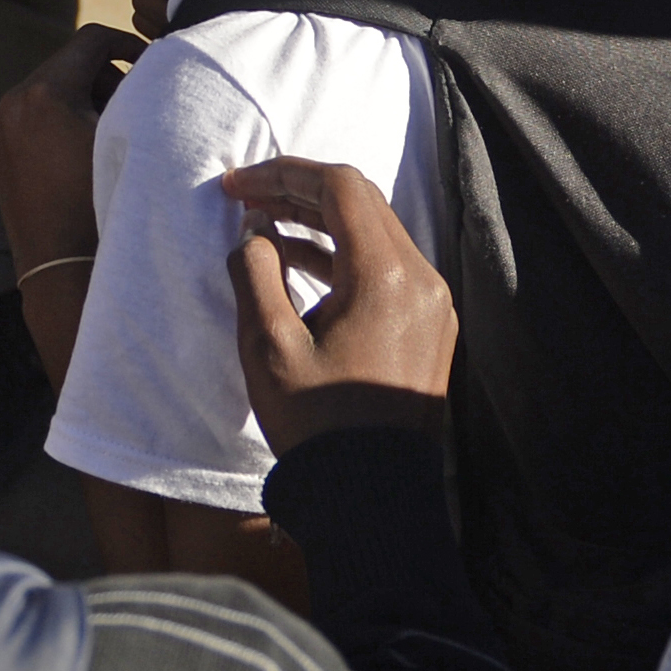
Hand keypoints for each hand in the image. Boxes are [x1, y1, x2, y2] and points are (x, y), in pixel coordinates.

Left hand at [0, 23, 143, 279]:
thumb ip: (133, 96)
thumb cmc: (102, 202)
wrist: (63, 268)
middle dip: (106, 76)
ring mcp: (2, 129)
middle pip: (69, 63)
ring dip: (85, 98)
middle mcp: (14, 103)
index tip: (150, 62)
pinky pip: (35, 117)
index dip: (126, 44)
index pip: (91, 41)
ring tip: (113, 130)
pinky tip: (86, 151)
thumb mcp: (125, 140)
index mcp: (44, 93)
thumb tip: (145, 71)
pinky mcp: (0, 152)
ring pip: (51, 90)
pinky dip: (62, 119)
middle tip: (136, 103)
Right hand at [224, 157, 456, 454]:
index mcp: (386, 276)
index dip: (283, 174)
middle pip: (362, 203)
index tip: (237, 186)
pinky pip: (386, 269)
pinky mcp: (430, 328)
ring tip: (264, 228)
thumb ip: (255, 271)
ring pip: (376, 234)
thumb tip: (255, 229)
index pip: (340, 187)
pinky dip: (343, 257)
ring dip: (320, 224)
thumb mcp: (267, 344)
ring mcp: (433, 304)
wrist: (371, 496)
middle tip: (246, 198)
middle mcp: (422, 280)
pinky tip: (299, 266)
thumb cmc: (317, 424)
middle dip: (299, 192)